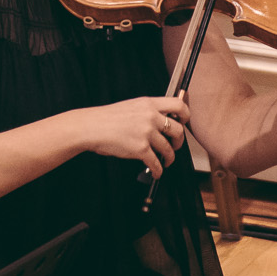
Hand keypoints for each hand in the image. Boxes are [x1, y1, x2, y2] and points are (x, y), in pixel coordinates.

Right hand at [75, 94, 190, 176]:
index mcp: (148, 103)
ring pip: (169, 149)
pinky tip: (156, 172)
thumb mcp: (131, 106)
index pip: (178, 105)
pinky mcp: (140, 149)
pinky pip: (156, 163)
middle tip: (175, 146)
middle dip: (179, 142)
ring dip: (169, 158)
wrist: (90, 127)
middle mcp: (150, 116)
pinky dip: (158, 171)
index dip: (186, 115)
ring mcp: (146, 133)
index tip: (184, 123)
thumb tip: (164, 122)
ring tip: (165, 161)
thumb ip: (148, 111)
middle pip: (178, 130)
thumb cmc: (107, 119)